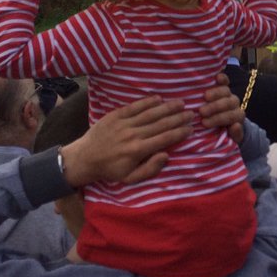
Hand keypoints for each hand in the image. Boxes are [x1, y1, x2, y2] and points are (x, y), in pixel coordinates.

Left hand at [61, 97, 188, 186]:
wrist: (84, 158)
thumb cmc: (110, 170)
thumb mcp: (130, 178)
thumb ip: (150, 169)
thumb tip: (166, 155)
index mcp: (138, 150)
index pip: (164, 139)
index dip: (179, 132)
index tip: (191, 128)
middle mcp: (133, 134)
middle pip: (161, 124)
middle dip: (179, 118)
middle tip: (192, 113)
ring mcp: (124, 123)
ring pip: (150, 113)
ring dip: (168, 107)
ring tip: (181, 103)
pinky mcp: (115, 115)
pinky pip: (134, 107)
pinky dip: (147, 102)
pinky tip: (159, 98)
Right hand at [199, 74, 245, 142]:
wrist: (223, 121)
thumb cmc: (223, 132)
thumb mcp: (231, 138)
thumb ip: (235, 134)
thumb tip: (236, 125)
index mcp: (238, 116)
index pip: (231, 116)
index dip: (218, 119)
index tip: (204, 123)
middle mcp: (235, 103)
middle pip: (228, 103)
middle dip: (215, 107)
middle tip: (202, 112)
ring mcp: (229, 94)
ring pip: (226, 91)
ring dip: (216, 93)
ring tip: (204, 97)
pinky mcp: (223, 86)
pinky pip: (225, 81)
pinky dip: (222, 78)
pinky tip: (216, 77)